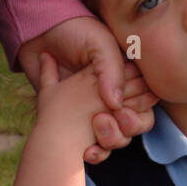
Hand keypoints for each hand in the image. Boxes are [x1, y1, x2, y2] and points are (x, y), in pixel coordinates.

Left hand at [16, 16, 158, 162]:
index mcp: (127, 76)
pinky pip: (97, 147)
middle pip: (138, 122)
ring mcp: (98, 110)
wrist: (38, 38)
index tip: (123, 106)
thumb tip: (116, 104)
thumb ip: (112, 70)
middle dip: (128, 126)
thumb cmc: (73, 33)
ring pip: (120, 137)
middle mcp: (116, 95)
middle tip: (109, 116)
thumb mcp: (98, 43)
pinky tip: (86, 149)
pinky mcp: (79, 123)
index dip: (141, 107)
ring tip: (95, 124)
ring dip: (112, 139)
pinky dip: (95, 152)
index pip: (148, 98)